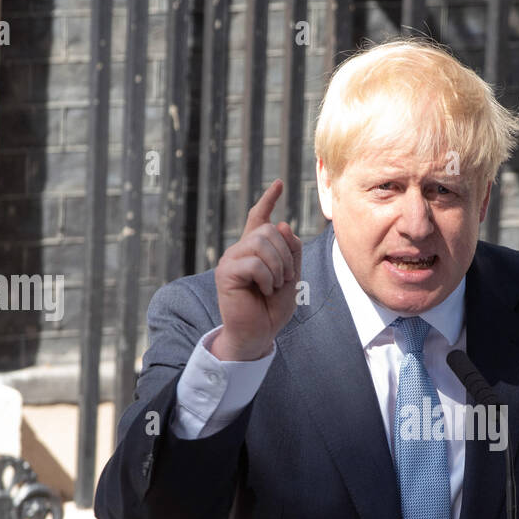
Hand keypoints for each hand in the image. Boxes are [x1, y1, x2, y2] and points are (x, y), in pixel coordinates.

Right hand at [212, 179, 301, 360]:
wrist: (258, 335)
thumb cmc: (272, 309)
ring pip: (262, 243)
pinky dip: (267, 278)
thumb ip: (291, 251)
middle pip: (269, 230)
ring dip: (278, 267)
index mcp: (255, 250)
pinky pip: (254, 263)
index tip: (279, 183)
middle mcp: (240, 250)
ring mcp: (231, 260)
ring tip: (274, 286)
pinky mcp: (226, 273)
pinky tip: (264, 290)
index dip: (269, 200)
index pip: (260, 218)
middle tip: (285, 278)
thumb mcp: (291, 277)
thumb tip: (281, 223)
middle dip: (286, 254)